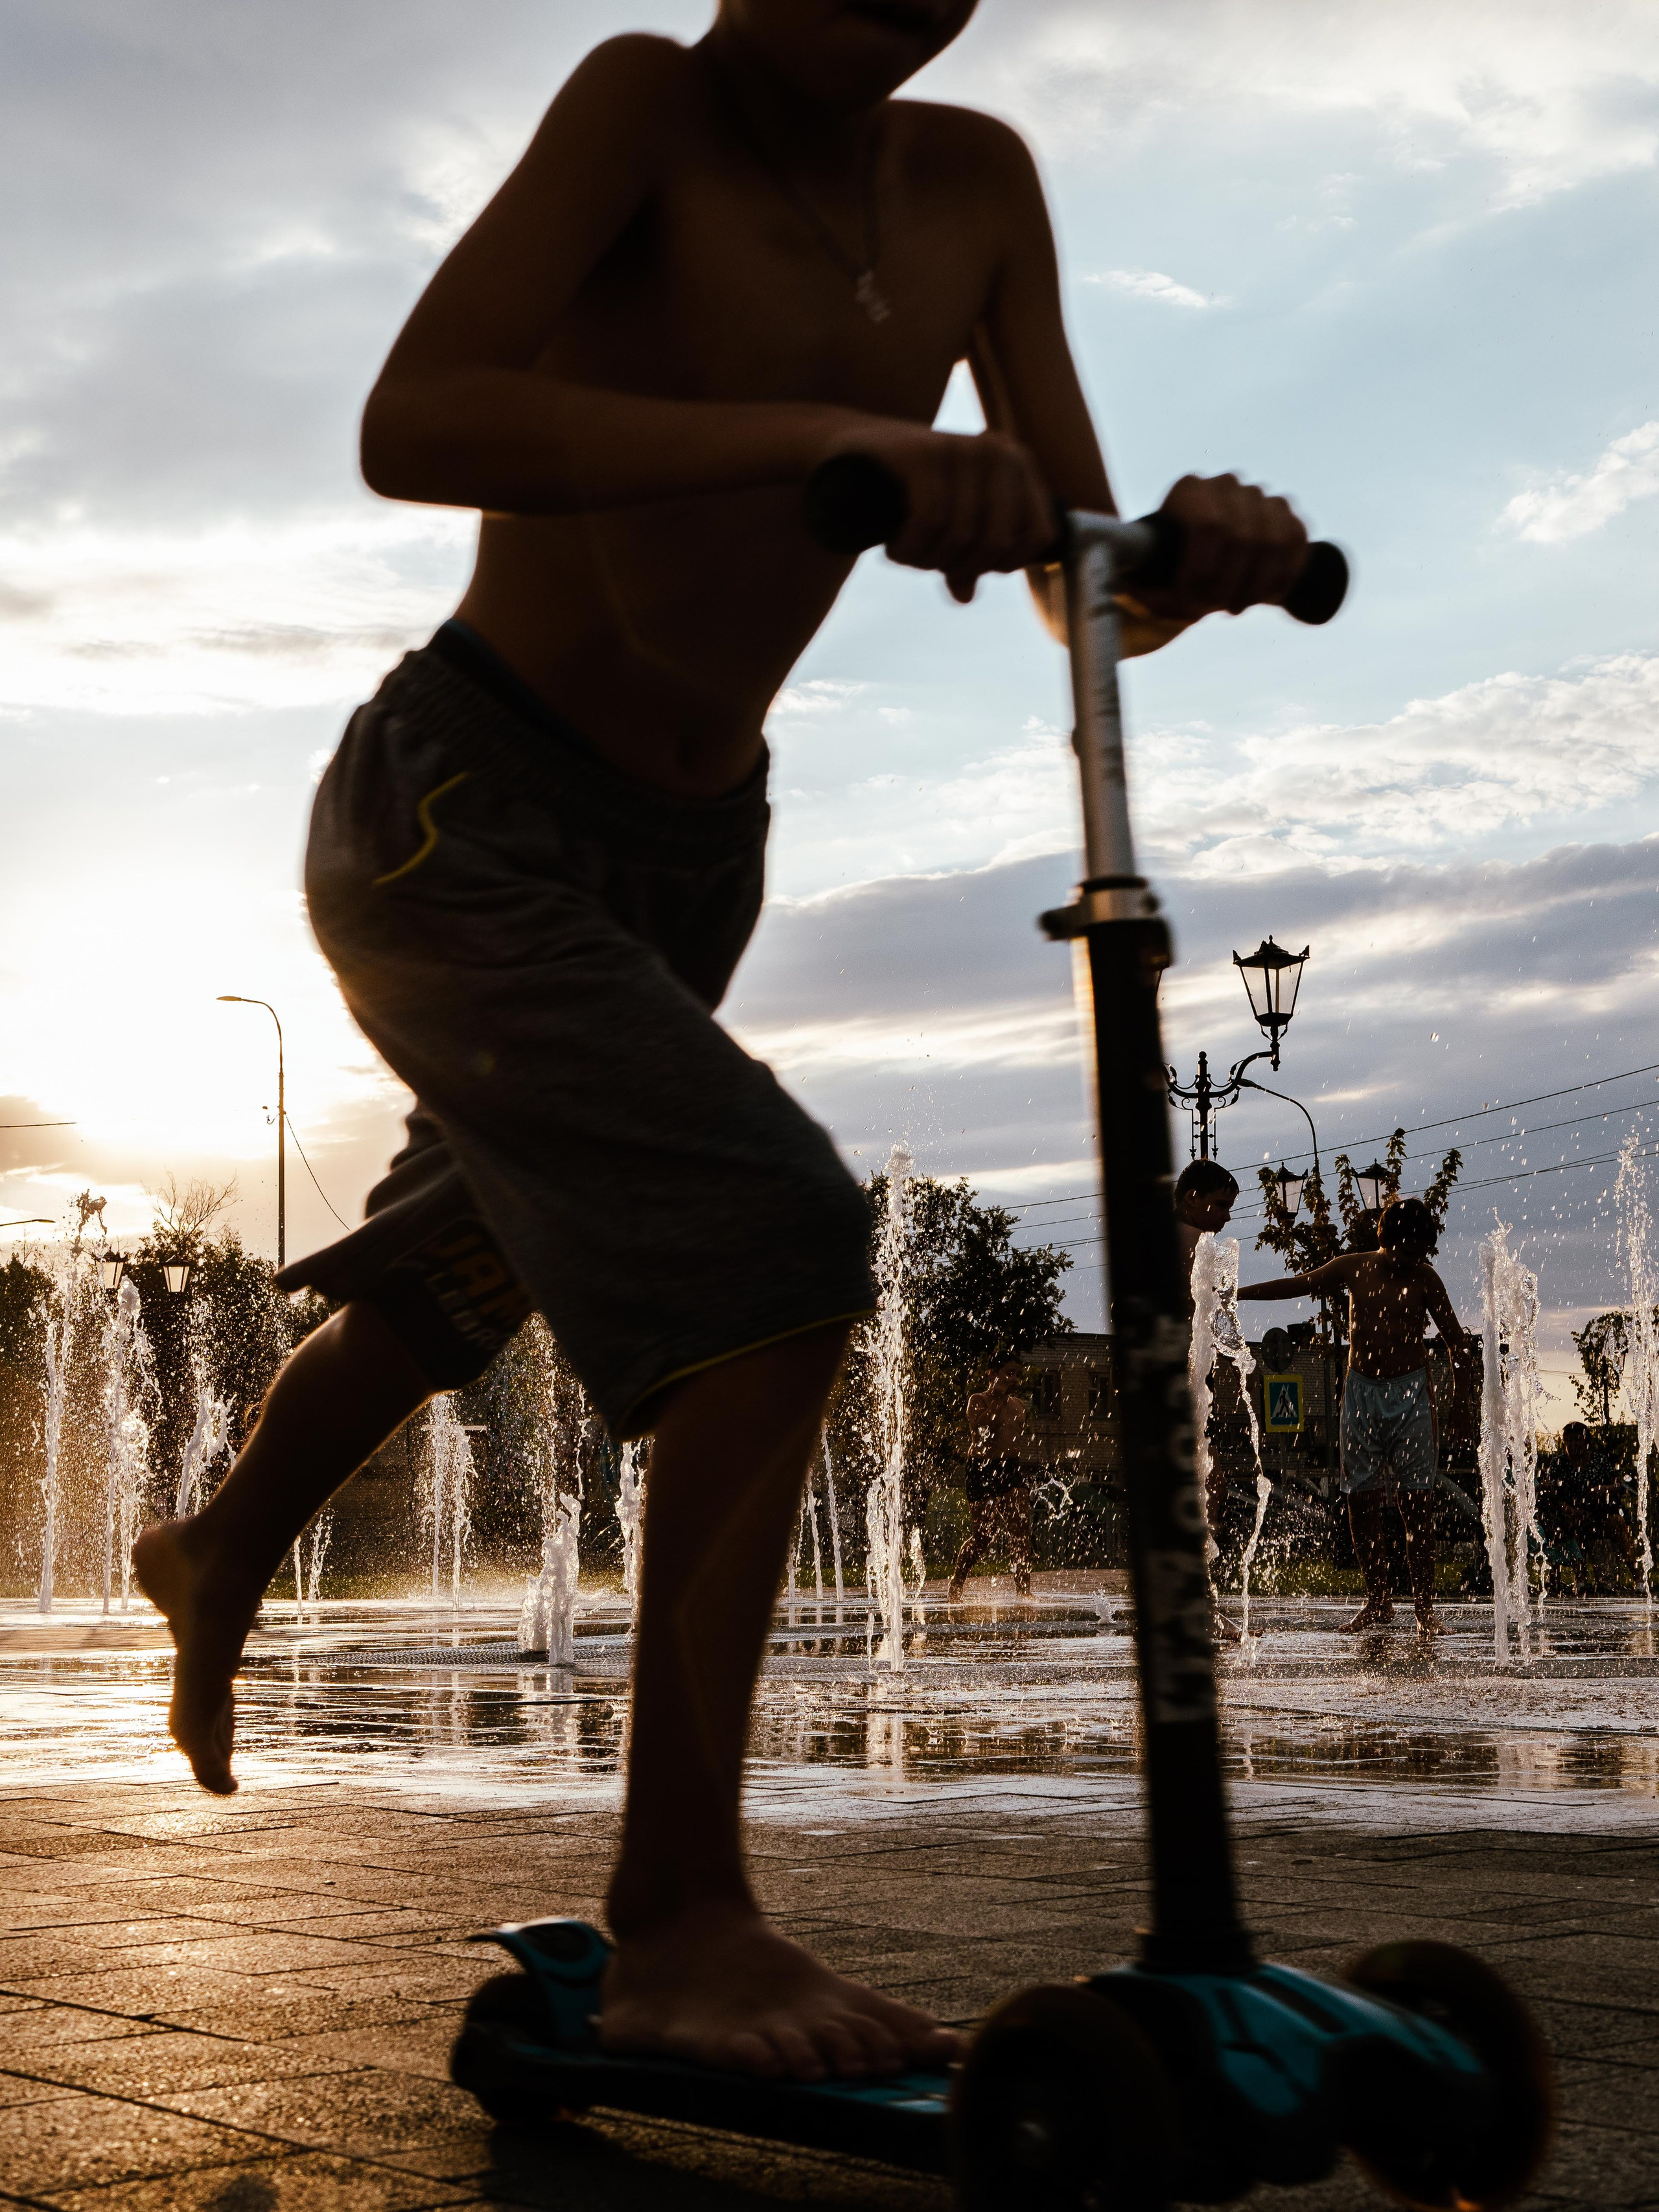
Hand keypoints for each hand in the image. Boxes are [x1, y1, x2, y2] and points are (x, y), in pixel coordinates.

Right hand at [820, 421, 1054, 602]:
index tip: (968, 566)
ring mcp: (959, 447)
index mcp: (1017, 466)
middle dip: (959, 567)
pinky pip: (929, 521)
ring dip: (926, 561)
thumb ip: (966, 557)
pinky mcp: (922, 453)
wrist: (852, 452)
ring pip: (959, 535)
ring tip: (906, 555)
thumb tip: (966, 596)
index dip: (1003, 565)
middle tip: (928, 564)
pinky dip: (909, 549)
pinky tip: (893, 549)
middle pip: (996, 541)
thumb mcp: (948, 524)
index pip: (1039, 536)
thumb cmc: (908, 493)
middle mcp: (996, 452)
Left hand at [1137, 474, 1308, 619]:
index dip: (1202, 569)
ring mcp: (1259, 495)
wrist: (1193, 561)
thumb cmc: (1164, 571)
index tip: (1188, 602)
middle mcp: (1226, 485)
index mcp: (1190, 490)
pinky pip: (1297, 538)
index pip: (1208, 524)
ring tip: (1236, 607)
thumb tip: (1146, 597)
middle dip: (1230, 581)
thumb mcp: (1145, 576)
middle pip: (1242, 534)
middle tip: (1217, 609)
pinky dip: (1287, 572)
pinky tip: (1270, 597)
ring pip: (1274, 537)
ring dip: (1258, 582)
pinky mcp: (1285, 513)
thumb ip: (1143, 584)